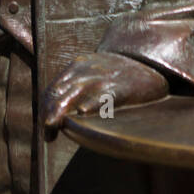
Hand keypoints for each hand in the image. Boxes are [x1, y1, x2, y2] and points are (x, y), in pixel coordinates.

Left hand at [42, 51, 168, 135]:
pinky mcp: (120, 88)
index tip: (45, 126)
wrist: (148, 60)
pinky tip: (82, 114)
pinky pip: (102, 98)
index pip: (52, 89)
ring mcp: (102, 79)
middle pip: (58, 93)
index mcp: (77, 67)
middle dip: (48, 114)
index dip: (44, 108)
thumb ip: (75, 85)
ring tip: (52, 129)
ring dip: (59, 114)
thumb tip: (55, 109)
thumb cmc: (117, 72)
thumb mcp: (92, 70)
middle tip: (47, 133)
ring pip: (73, 95)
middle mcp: (86, 72)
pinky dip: (90, 105)